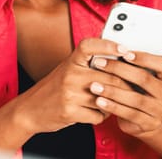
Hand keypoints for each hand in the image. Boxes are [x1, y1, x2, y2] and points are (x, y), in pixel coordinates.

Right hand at [14, 38, 132, 133]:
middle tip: (131, 88)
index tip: (124, 50)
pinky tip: (94, 113)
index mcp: (71, 61)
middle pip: (110, 77)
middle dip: (125, 86)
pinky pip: (99, 115)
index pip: (89, 46)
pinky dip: (101, 116)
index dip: (108, 45)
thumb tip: (118, 58)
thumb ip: (87, 64)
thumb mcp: (67, 70)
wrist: (29, 110)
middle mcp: (70, 74)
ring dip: (112, 103)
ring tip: (107, 102)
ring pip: (107, 98)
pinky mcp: (70, 111)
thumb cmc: (53, 89)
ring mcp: (69, 93)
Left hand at [88, 49, 161, 137]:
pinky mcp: (149, 123)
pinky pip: (129, 114)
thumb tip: (110, 44)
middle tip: (99, 63)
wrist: (144, 119)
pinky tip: (99, 101)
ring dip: (112, 91)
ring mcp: (160, 110)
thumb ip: (130, 63)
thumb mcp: (138, 75)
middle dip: (119, 69)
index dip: (144, 58)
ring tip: (94, 85)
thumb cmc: (137, 89)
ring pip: (136, 98)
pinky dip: (113, 106)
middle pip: (144, 79)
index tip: (124, 52)